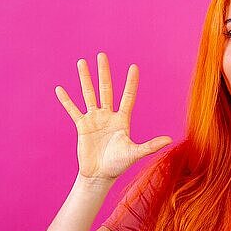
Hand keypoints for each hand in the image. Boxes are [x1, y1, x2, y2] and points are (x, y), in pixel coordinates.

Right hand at [55, 52, 172, 182]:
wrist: (100, 175)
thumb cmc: (118, 164)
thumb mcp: (135, 153)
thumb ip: (151, 145)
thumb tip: (169, 139)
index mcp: (123, 120)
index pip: (128, 96)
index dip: (131, 82)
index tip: (133, 67)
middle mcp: (108, 116)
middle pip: (106, 89)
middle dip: (104, 72)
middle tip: (102, 55)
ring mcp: (94, 119)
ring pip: (89, 94)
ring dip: (85, 79)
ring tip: (81, 62)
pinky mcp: (82, 126)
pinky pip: (73, 110)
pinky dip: (67, 100)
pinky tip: (60, 89)